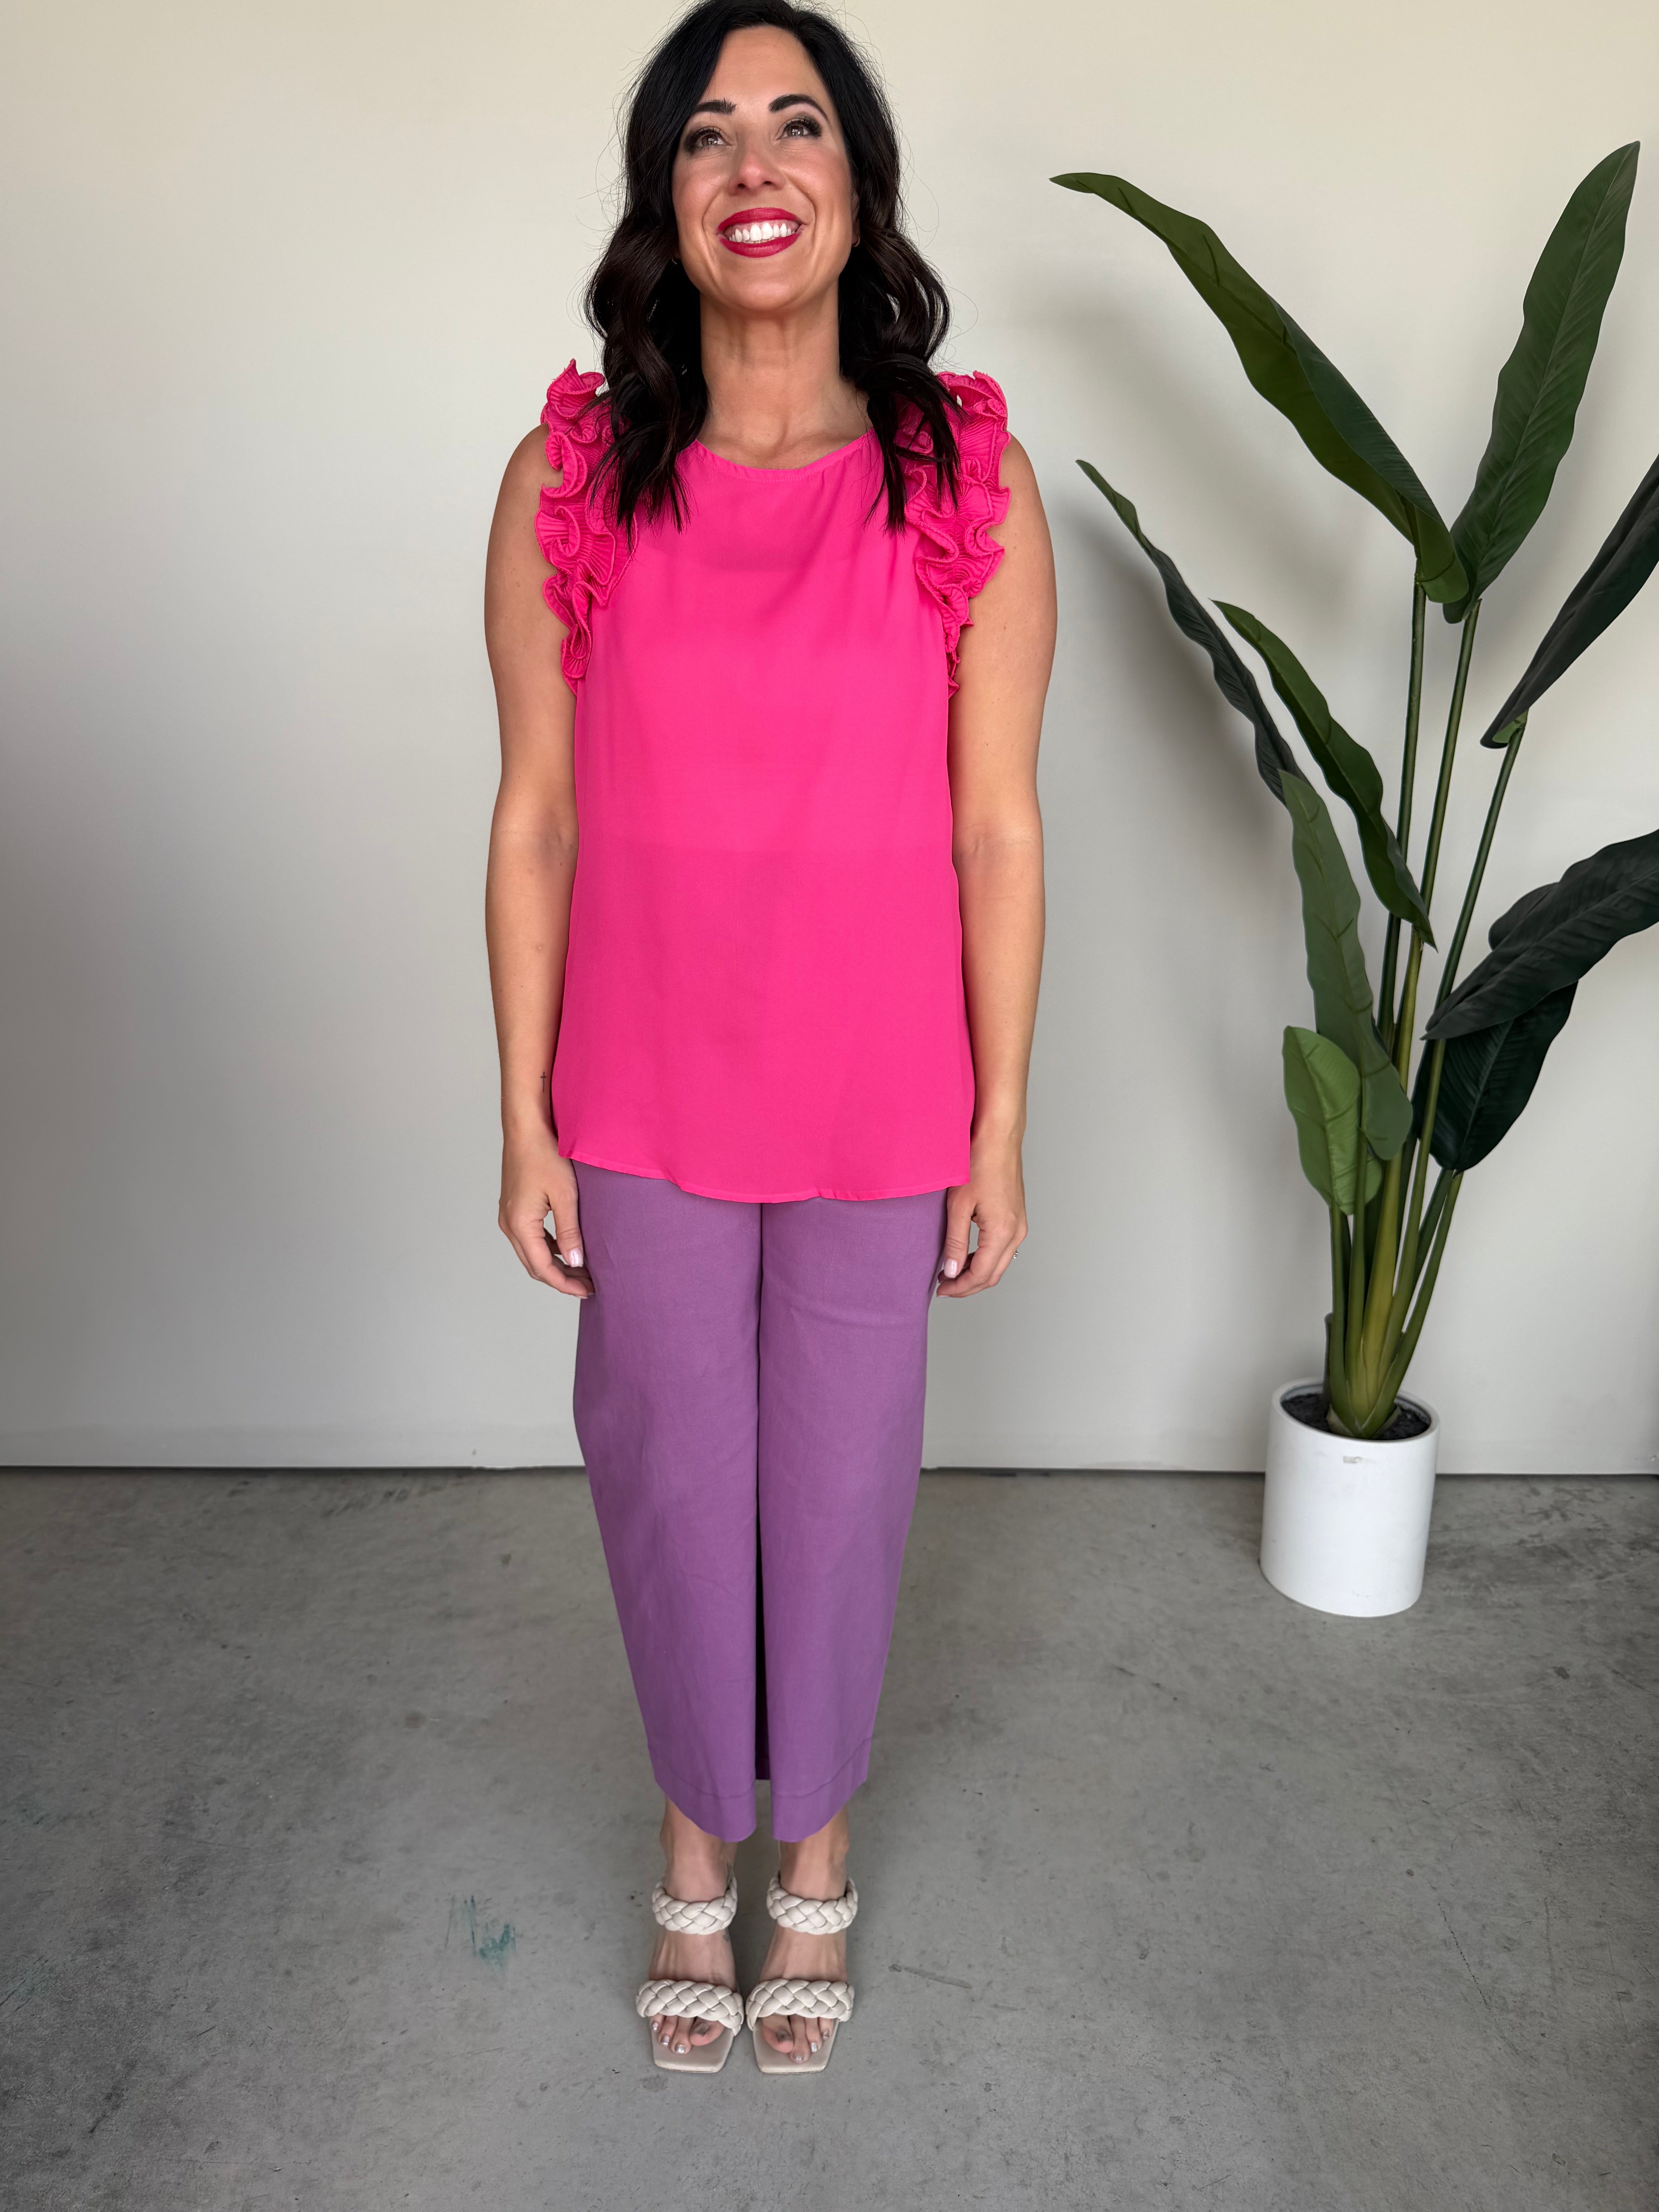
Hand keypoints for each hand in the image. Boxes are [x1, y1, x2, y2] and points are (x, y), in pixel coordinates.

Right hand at [499, 1133, 592, 1296]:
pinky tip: (567, 1248)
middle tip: (589, 1285)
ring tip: (582, 1270)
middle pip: (535, 1265)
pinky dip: (548, 1249)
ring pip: (531, 1253)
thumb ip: (570, 1231)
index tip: (588, 1291)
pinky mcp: (514, 1208)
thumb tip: (576, 1262)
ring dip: (555, 1265)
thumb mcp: (565, 1196)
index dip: (566, 1284)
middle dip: (562, 1278)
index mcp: (519, 1225)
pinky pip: (530, 1238)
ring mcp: (509, 1216)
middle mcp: (509, 1224)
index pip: (543, 1268)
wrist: (526, 1127)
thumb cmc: (544, 1155)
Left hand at [935, 1126, 1026, 1296]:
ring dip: (977, 1273)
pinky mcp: (1017, 1218)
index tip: (941, 1289)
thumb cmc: (979, 1163)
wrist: (998, 1138)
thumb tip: (952, 1271)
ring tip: (952, 1271)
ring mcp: (1020, 1226)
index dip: (959, 1287)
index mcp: (1002, 1232)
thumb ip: (955, 1242)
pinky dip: (986, 1258)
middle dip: (968, 1285)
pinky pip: (1003, 1249)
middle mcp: (1016, 1233)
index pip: (981, 1275)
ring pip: (1000, 1264)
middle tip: (944, 1285)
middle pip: (993, 1275)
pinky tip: (968, 1254)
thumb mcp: (958, 1205)